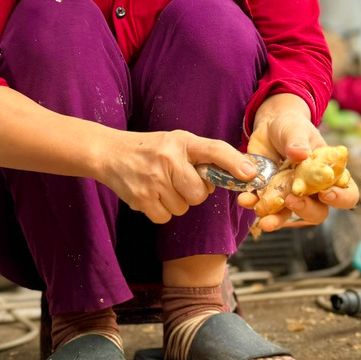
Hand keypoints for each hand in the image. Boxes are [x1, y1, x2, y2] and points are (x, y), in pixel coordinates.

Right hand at [98, 129, 260, 224]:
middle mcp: (168, 159)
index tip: (250, 174)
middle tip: (179, 181)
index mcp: (181, 142)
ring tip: (161, 185)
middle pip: (199, 193)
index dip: (234, 163)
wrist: (110, 153)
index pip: (214, 150)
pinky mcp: (141, 199)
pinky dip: (161, 211)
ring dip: (176, 202)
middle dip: (193, 192)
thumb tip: (236, 174)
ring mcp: (153, 181)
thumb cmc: (150, 149)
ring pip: (183, 208)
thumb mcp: (176, 142)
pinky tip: (151, 195)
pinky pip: (166, 217)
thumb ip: (202, 156)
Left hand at [237, 96, 359, 230]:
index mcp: (330, 175)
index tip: (325, 193)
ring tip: (265, 221)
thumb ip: (299, 141)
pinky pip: (264, 207)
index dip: (340, 198)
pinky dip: (254, 205)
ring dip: (277, 220)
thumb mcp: (296, 128)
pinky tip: (246, 199)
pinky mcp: (269, 196)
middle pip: (318, 212)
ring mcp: (290, 196)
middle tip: (292, 199)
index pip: (347, 194)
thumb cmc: (292, 127)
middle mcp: (313, 191)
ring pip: (289, 216)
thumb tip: (300, 154)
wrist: (268, 129)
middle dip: (306, 210)